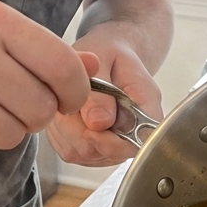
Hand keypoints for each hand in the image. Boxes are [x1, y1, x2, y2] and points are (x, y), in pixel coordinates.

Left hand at [46, 42, 163, 166]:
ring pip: (83, 154)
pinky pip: (70, 152)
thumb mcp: (102, 58)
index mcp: (146, 105)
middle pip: (105, 152)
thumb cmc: (107, 53)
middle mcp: (135, 130)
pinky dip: (60, 134)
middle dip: (80, 129)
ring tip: (69, 103)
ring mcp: (115, 144)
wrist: (106, 56)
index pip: (137, 142)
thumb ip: (101, 90)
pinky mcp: (94, 150)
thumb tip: (98, 123)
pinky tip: (65, 113)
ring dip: (67, 130)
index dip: (111, 142)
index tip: (89, 127)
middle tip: (70, 102)